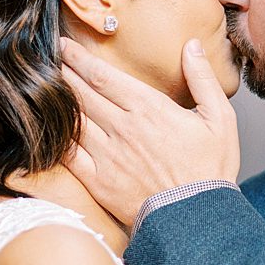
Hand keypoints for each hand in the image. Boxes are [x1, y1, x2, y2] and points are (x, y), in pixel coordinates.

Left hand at [60, 36, 239, 223]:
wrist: (197, 218)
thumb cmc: (210, 170)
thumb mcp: (220, 119)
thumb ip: (202, 78)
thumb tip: (191, 46)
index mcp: (148, 108)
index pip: (103, 76)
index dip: (79, 58)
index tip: (64, 46)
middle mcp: (122, 128)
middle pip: (82, 93)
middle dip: (63, 72)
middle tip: (48, 59)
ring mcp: (107, 155)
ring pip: (73, 119)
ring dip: (57, 100)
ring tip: (44, 86)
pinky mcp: (99, 182)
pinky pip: (69, 154)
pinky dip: (56, 137)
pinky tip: (49, 127)